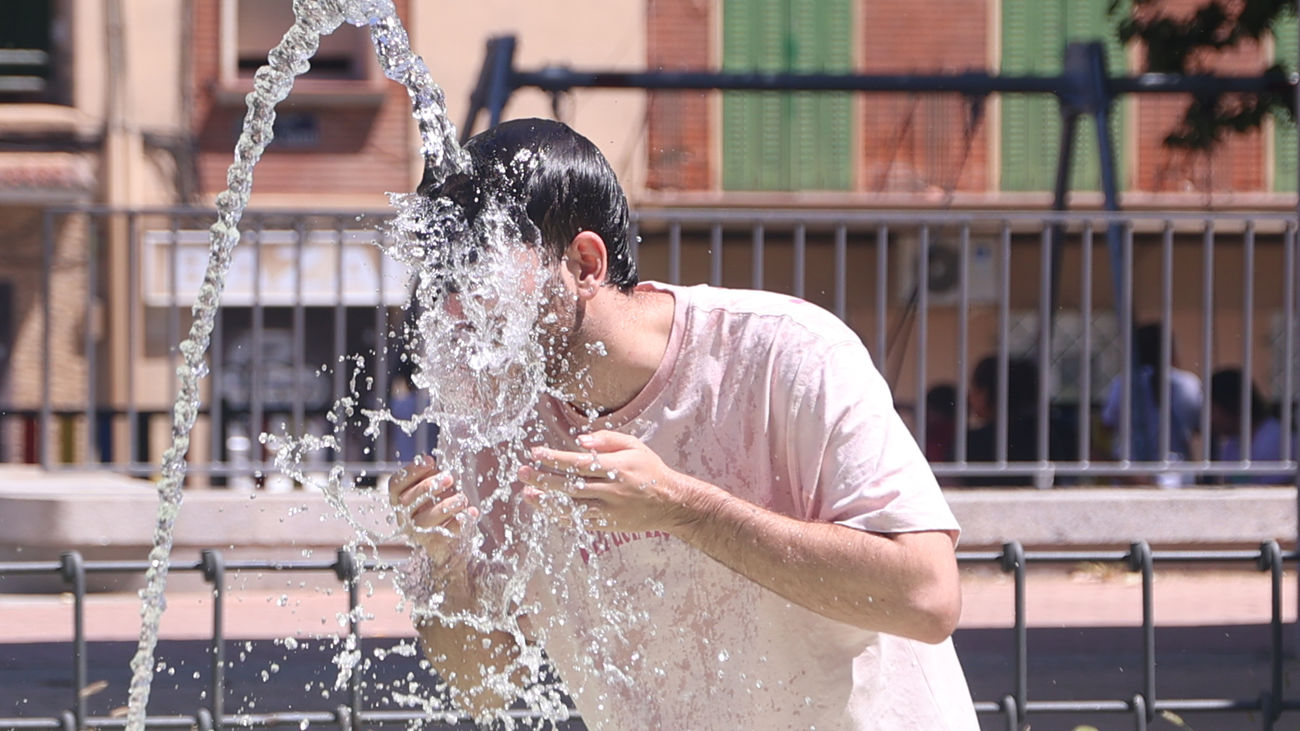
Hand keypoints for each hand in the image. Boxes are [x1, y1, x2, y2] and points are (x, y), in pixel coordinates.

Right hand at [388, 456, 479, 566]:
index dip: (411, 472)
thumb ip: (431, 478)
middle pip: (407, 501)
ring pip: (424, 520)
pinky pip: (445, 534)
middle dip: (427, 487)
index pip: (396, 484)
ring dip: (445, 507)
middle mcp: (405, 518)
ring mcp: (419, 533)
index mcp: (400, 500)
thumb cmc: (440, 508)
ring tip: (462, 498)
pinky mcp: (436, 546)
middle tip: (449, 478)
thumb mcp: (434, 490)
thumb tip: (431, 462)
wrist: (450, 544)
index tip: (430, 461)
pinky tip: (471, 512)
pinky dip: (460, 522)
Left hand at [518, 430, 707, 534]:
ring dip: (546, 501)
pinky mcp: (606, 525)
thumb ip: (607, 440)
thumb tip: (580, 441)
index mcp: (616, 468)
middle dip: (543, 479)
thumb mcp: (634, 446)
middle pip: (569, 486)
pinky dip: (559, 516)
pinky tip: (545, 508)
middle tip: (522, 472)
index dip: (554, 459)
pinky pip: (578, 522)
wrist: (669, 503)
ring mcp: (607, 511)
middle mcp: (610, 490)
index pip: (578, 464)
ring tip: (526, 493)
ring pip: (571, 508)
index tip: (535, 453)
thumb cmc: (649, 470)